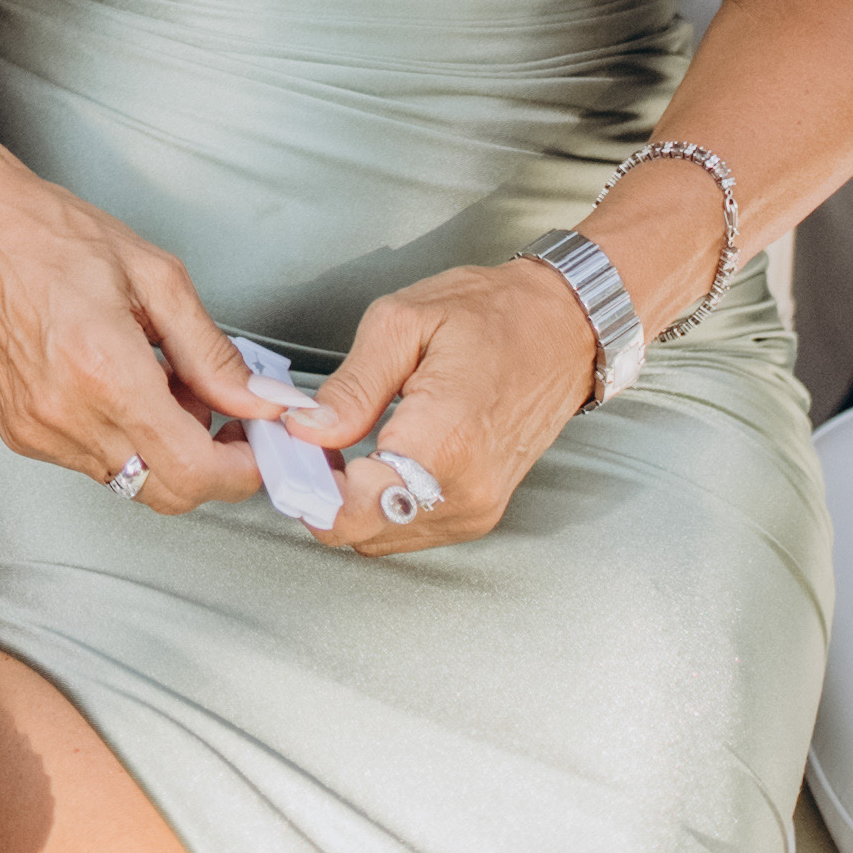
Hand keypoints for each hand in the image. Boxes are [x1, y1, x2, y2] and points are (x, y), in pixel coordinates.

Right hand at [0, 77, 270, 513]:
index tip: (259, 446)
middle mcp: (67, 414)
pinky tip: (119, 383)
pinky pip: (93, 460)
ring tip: (162, 379)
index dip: (240, 470)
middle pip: (166, 492)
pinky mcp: (20, 432)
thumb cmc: (48, 233)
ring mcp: (38, 429)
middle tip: (226, 416)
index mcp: (105, 370)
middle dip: (209, 464)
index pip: (193, 470)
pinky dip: (123, 436)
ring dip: (163, 446)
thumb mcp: (152, 274)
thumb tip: (256, 401)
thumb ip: (210, 349)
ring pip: (131, 478)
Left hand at [289, 257, 603, 555]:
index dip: (307, 488)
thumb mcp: (403, 323)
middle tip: (307, 442)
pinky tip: (372, 459)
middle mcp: (465, 490)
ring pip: (380, 537)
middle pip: (361, 531)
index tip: (288, 454)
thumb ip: (350, 386)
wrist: (564, 329)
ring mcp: (477, 508)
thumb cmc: (491, 316)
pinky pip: (408, 527)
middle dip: (321, 494)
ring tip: (340, 446)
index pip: (355, 511)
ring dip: (350, 502)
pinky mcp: (480, 511)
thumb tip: (305, 429)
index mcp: (444, 442)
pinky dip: (379, 505)